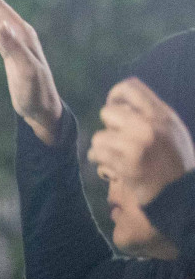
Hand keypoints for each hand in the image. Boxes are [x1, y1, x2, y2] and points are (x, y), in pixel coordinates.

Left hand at [87, 77, 194, 207]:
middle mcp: (149, 126)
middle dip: (109, 127)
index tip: (116, 109)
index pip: (129, 87)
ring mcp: (136, 146)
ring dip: (103, 149)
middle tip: (119, 139)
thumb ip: (149, 112)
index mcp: (161, 114)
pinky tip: (113, 168)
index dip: (115, 96)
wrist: (182, 191)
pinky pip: (97, 156)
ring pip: (98, 137)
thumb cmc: (174, 159)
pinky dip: (101, 163)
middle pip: (107, 112)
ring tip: (117, 157)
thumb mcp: (171, 128)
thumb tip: (120, 101)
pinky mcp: (126, 165)